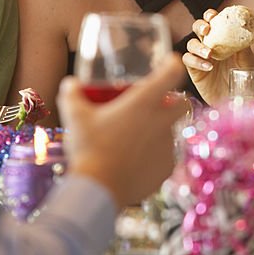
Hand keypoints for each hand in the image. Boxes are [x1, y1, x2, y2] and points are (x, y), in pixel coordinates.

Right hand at [58, 57, 186, 205]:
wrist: (98, 191)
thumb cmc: (87, 148)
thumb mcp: (74, 116)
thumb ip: (71, 94)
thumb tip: (70, 82)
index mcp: (143, 103)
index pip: (172, 74)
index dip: (173, 65)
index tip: (170, 63)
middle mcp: (161, 122)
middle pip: (183, 103)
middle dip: (175, 100)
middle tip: (157, 103)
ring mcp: (167, 146)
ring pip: (171, 131)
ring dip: (159, 130)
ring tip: (135, 137)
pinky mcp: (166, 168)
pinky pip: (164, 156)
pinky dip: (154, 156)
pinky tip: (136, 160)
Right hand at [181, 9, 253, 104]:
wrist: (239, 100)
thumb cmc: (245, 79)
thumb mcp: (249, 62)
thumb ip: (245, 49)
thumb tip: (244, 34)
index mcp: (223, 38)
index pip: (213, 21)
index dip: (210, 15)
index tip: (213, 16)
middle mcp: (210, 45)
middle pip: (198, 28)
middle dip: (200, 25)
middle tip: (207, 30)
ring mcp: (201, 57)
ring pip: (191, 44)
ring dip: (198, 46)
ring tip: (210, 54)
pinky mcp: (194, 71)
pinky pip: (188, 60)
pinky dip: (196, 61)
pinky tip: (208, 67)